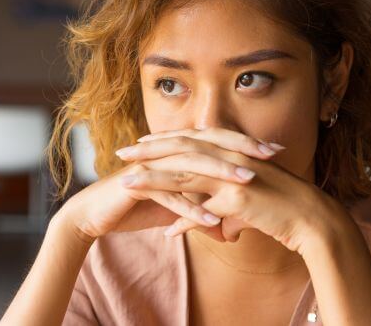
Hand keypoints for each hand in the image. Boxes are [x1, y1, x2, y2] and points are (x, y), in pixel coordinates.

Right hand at [55, 129, 281, 243]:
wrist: (94, 214)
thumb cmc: (137, 207)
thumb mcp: (175, 210)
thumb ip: (201, 212)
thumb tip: (228, 229)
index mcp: (177, 152)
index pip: (216, 142)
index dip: (245, 143)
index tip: (275, 150)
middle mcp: (166, 154)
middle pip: (208, 146)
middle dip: (241, 150)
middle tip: (271, 155)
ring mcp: (151, 168)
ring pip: (191, 167)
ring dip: (221, 175)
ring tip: (248, 182)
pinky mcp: (137, 186)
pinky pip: (168, 197)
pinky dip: (190, 209)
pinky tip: (211, 220)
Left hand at [117, 127, 341, 254]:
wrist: (313, 218)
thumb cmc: (284, 208)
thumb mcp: (251, 200)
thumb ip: (229, 208)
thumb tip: (214, 228)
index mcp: (232, 152)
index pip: (191, 139)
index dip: (164, 140)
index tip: (141, 143)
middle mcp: (231, 158)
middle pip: (182, 150)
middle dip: (149, 151)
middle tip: (122, 153)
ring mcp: (235, 176)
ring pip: (185, 175)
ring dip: (154, 180)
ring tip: (127, 183)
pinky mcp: (240, 198)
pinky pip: (205, 211)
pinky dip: (186, 222)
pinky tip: (168, 232)